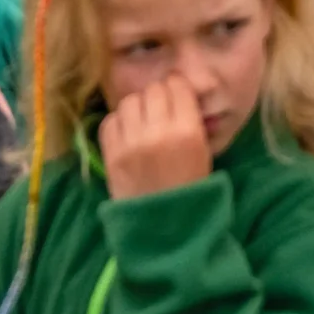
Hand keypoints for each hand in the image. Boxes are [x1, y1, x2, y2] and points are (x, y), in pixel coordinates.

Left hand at [99, 76, 213, 199]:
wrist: (164, 227)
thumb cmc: (190, 188)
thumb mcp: (202, 151)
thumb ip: (190, 120)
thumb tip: (177, 93)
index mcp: (187, 131)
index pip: (177, 85)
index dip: (176, 87)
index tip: (176, 94)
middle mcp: (158, 131)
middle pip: (152, 90)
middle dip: (157, 96)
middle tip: (158, 110)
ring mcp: (131, 142)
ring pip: (129, 101)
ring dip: (137, 108)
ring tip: (141, 122)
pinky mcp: (111, 154)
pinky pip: (110, 121)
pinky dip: (119, 123)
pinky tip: (127, 134)